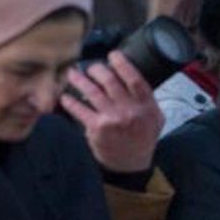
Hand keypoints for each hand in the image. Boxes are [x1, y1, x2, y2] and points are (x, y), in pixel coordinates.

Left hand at [60, 51, 162, 173]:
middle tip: (90, 68)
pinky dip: (70, 102)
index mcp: (146, 106)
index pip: (135, 79)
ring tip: (72, 74)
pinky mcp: (97, 129)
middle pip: (110, 82)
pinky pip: (80, 110)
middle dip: (97, 70)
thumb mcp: (155, 117)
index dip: (122, 64)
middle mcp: (130, 111)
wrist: (132, 164)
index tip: (113, 55)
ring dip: (79, 80)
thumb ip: (146, 98)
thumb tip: (130, 75)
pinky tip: (64, 96)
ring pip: (92, 92)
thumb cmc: (142, 137)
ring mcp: (112, 120)